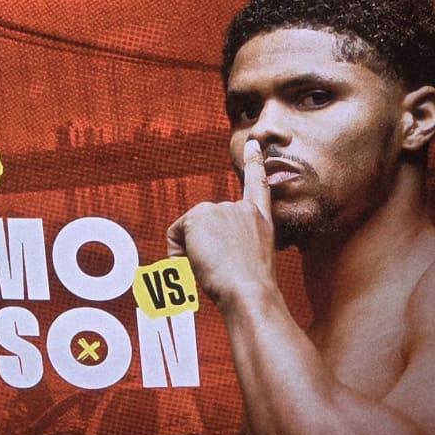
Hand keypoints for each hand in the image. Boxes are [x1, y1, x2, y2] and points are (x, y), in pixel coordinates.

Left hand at [168, 139, 276, 312]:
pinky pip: (175, 235)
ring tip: (208, 271)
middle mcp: (241, 208)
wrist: (250, 291)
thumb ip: (236, 247)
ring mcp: (221, 209)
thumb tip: (208, 252)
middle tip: (214, 272)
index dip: (254, 163)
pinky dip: (176, 252)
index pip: (257, 184)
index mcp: (260, 219)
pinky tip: (194, 264)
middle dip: (202, 247)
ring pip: (190, 232)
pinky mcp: (200, 216)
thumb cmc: (252, 289)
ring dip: (190, 253)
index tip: (253, 143)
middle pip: (206, 223)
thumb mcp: (252, 262)